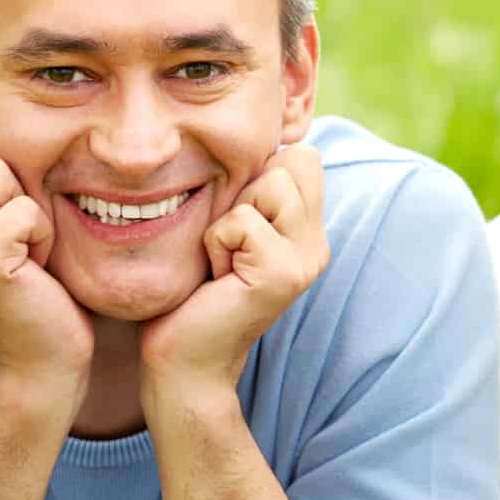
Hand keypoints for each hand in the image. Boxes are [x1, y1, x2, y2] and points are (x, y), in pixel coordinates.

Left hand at [139, 144, 328, 401]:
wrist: (183, 361)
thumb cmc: (191, 293)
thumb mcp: (228, 228)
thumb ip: (252, 190)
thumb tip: (268, 138)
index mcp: (307, 231)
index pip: (304, 157)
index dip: (259, 174)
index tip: (236, 226)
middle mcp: (317, 245)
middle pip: (291, 161)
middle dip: (244, 193)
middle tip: (227, 246)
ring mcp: (306, 260)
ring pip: (271, 184)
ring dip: (229, 216)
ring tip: (222, 259)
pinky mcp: (283, 274)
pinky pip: (241, 221)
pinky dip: (215, 242)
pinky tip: (216, 278)